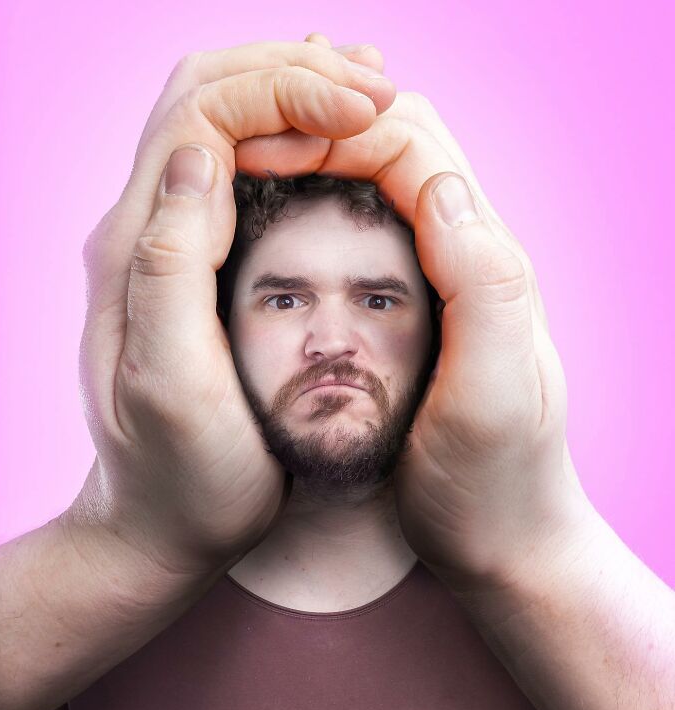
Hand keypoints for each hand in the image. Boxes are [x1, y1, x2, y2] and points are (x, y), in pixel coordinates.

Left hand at [65, 38, 395, 578]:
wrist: (161, 526)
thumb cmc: (179, 477)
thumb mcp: (171, 386)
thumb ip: (171, 268)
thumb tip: (201, 156)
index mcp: (135, 250)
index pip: (201, 115)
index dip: (285, 91)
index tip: (362, 107)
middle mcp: (142, 234)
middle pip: (206, 98)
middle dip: (293, 74)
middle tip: (375, 85)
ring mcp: (167, 248)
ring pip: (221, 126)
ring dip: (292, 96)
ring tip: (366, 97)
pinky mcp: (195, 270)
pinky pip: (238, 174)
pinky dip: (289, 143)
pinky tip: (337, 147)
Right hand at [236, 61, 591, 583]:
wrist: (503, 542)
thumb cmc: (495, 481)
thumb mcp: (495, 395)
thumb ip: (482, 287)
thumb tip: (437, 188)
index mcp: (487, 265)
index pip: (414, 149)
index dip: (337, 131)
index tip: (262, 150)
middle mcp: (470, 260)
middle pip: (400, 147)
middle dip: (324, 126)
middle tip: (247, 146)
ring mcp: (444, 285)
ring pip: (383, 184)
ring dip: (322, 160)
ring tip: (253, 168)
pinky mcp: (419, 316)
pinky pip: (373, 233)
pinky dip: (325, 209)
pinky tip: (282, 227)